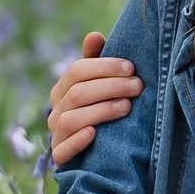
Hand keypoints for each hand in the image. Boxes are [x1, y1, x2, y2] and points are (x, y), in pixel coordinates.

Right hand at [47, 31, 141, 165]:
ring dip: (101, 111)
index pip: (77, 71)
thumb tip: (94, 35)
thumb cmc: (102, 110)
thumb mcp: (100, 85)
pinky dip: (77, 141)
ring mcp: (56, 134)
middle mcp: (56, 110)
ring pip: (71, 119)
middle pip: (77, 93)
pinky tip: (95, 134)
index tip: (131, 67)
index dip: (104, 67)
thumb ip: (97, 62)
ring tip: (127, 106)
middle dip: (110, 87)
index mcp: (63, 89)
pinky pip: (63, 150)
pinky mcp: (61, 158)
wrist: (97, 156)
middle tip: (138, 86)